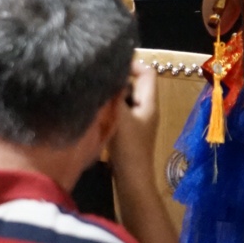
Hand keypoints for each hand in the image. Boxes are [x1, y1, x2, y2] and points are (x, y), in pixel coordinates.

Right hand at [107, 62, 157, 185]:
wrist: (131, 178)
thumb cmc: (128, 146)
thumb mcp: (120, 115)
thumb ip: (115, 93)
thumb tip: (108, 71)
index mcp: (150, 102)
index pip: (147, 71)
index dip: (131, 64)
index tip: (108, 67)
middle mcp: (147, 108)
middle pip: (136, 83)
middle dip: (118, 79)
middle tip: (97, 80)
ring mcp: (138, 120)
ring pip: (126, 97)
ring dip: (112, 94)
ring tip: (94, 94)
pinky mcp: (129, 130)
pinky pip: (121, 110)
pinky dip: (110, 107)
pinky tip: (96, 111)